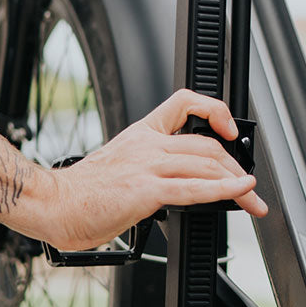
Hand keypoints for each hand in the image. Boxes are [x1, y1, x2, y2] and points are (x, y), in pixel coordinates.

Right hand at [24, 89, 266, 250]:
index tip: (230, 130)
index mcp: (141, 134)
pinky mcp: (146, 190)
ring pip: (206, 164)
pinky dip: (224, 190)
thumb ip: (150, 169)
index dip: (214, 110)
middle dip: (236, 166)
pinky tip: (240, 193)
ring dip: (238, 184)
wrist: (53, 204)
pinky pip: (194, 188)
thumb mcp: (121, 168)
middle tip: (250, 186)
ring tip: (253, 200)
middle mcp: (147, 145)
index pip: (184, 102)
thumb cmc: (81, 194)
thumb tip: (181, 186)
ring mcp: (147, 165)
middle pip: (206, 143)